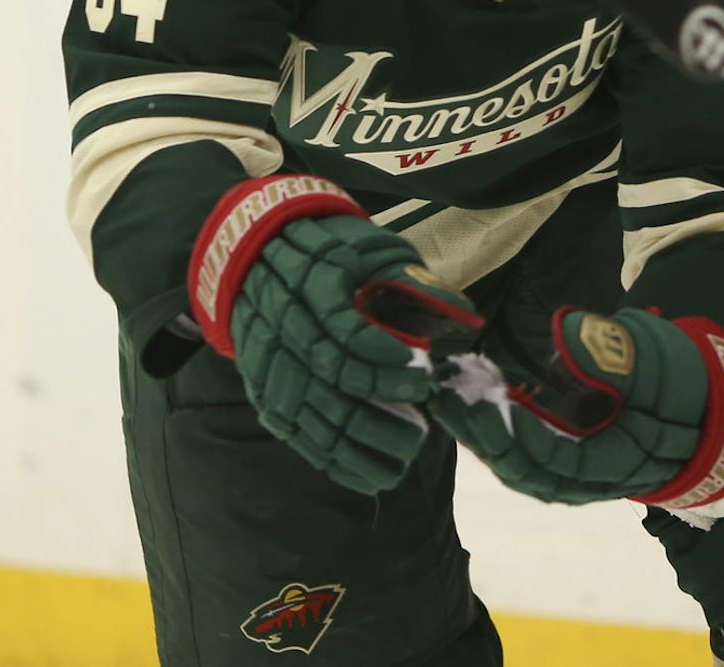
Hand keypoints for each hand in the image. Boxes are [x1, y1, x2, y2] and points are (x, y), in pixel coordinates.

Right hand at [191, 174, 482, 493]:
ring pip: (312, 414)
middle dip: (379, 409)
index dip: (383, 359)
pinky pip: (296, 434)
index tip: (420, 373)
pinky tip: (370, 475)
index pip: (343, 331)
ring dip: (361, 443)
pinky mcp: (263, 389)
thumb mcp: (370, 247)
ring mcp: (267, 361)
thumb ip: (413, 281)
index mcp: (309, 282)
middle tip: (422, 424)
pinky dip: (332, 460)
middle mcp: (281, 324)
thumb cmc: (329, 249)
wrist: (257, 251)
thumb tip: (466, 316)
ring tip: (406, 453)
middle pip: (328, 380)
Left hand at [428, 306, 723, 507]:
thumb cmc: (684, 382)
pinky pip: (523, 455)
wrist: (705, 407)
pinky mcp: (567, 456)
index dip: (513, 435)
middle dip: (481, 435)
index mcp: (616, 461)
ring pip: (518, 466)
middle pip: (525, 470)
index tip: (479, 399)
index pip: (553, 462)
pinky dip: (495, 434)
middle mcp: (591, 478)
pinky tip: (469, 403)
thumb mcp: (660, 358)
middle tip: (442, 396)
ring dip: (480, 436)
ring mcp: (577, 472)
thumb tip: (566, 334)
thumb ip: (617, 352)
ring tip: (445, 399)